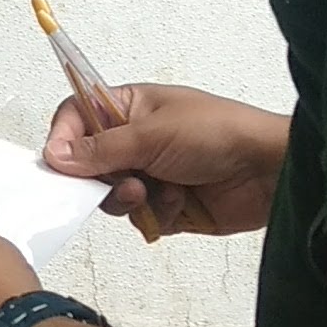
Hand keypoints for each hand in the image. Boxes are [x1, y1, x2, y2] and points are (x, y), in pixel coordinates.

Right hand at [43, 82, 288, 237]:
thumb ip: (101, 148)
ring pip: (113, 196)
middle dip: (102, 178)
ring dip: (132, 199)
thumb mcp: (152, 134)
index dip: (63, 139)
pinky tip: (181, 202)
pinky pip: (140, 218)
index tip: (59, 162)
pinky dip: (156, 215)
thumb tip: (57, 155)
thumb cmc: (221, 133)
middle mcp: (136, 140)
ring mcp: (152, 173)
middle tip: (122, 180)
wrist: (269, 171)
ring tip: (158, 191)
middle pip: (89, 165)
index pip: (76, 117)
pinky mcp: (167, 205)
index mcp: (129, 107)